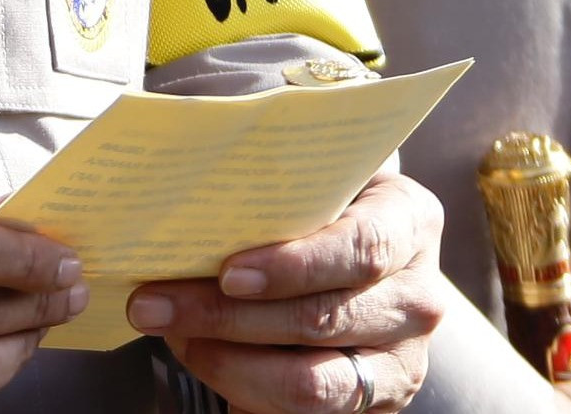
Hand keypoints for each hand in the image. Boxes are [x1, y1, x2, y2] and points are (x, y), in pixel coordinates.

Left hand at [126, 169, 443, 412]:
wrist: (365, 259)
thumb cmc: (325, 205)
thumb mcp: (321, 179)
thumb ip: (277, 179)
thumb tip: (179, 181)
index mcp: (409, 221)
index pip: (361, 248)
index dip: (294, 266)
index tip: (227, 273)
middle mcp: (417, 297)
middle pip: (321, 319)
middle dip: (227, 317)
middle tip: (153, 306)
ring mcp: (402, 359)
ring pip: (312, 384)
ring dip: (229, 366)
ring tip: (175, 338)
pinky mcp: (377, 404)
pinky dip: (247, 400)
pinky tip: (206, 370)